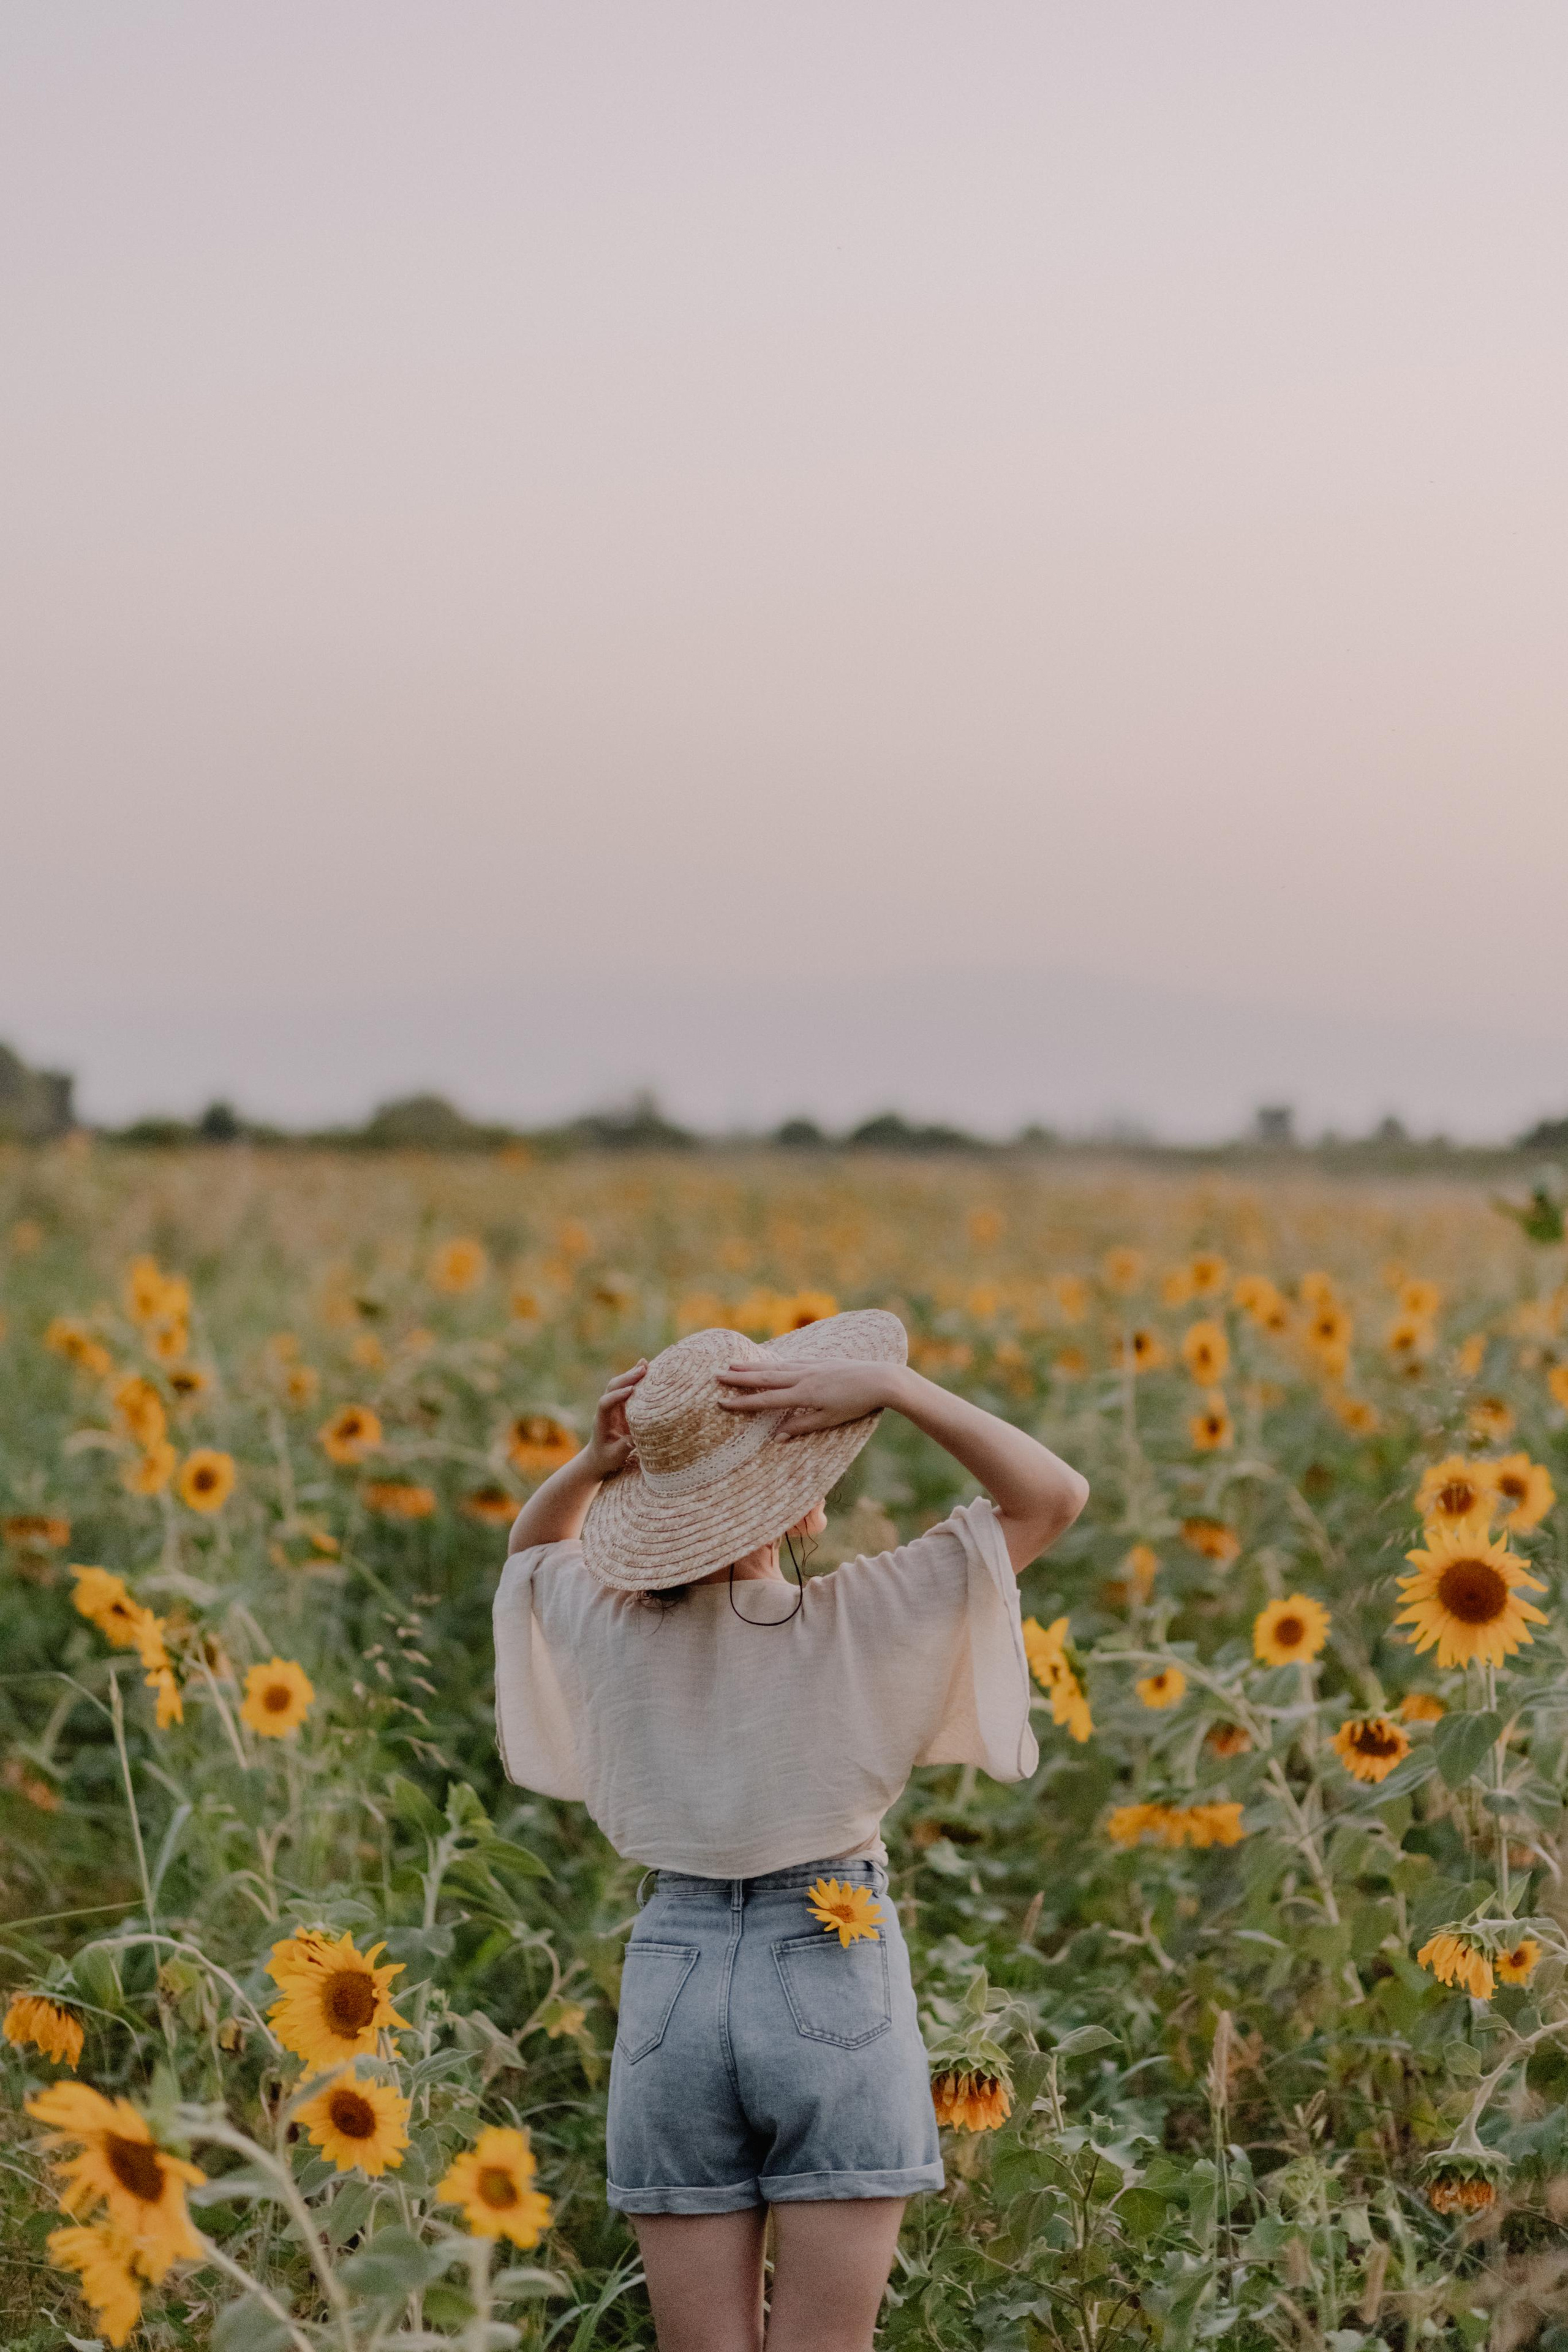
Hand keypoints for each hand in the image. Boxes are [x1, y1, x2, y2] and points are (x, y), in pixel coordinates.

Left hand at [583, 1361, 647, 1478]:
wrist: (598, 1457)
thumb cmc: (605, 1458)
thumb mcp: (614, 1456)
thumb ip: (623, 1447)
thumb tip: (635, 1438)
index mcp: (601, 1421)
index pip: (605, 1404)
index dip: (617, 1396)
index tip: (631, 1391)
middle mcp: (606, 1410)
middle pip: (612, 1388)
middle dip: (626, 1378)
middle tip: (642, 1370)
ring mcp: (613, 1406)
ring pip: (618, 1385)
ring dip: (631, 1374)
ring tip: (645, 1364)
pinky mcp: (621, 1405)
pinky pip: (627, 1388)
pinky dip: (635, 1378)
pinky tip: (645, 1367)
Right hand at [716, 1358, 899, 1438]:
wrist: (881, 1379)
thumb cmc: (856, 1404)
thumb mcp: (829, 1420)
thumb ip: (802, 1426)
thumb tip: (776, 1436)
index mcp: (803, 1394)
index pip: (766, 1400)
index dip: (743, 1402)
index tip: (722, 1402)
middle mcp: (803, 1377)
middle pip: (765, 1377)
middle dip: (740, 1378)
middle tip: (717, 1375)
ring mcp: (811, 1366)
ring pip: (775, 1366)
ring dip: (753, 1366)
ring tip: (734, 1365)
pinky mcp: (819, 1361)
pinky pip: (790, 1360)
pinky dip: (774, 1361)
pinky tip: (767, 1360)